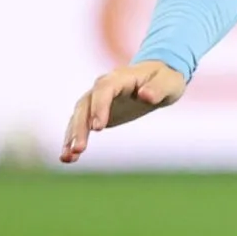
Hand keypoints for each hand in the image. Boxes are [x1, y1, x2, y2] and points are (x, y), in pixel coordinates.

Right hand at [61, 60, 186, 163]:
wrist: (158, 77)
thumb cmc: (165, 79)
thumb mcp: (169, 83)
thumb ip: (157, 89)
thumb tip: (145, 96)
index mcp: (120, 77)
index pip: (104, 89)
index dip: (99, 107)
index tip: (98, 128)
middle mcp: (103, 86)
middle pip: (85, 105)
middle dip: (80, 127)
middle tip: (79, 149)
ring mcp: (97, 99)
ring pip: (78, 116)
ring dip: (71, 136)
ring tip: (67, 158)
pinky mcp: (96, 112)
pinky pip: (81, 125)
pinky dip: (73, 139)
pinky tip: (68, 158)